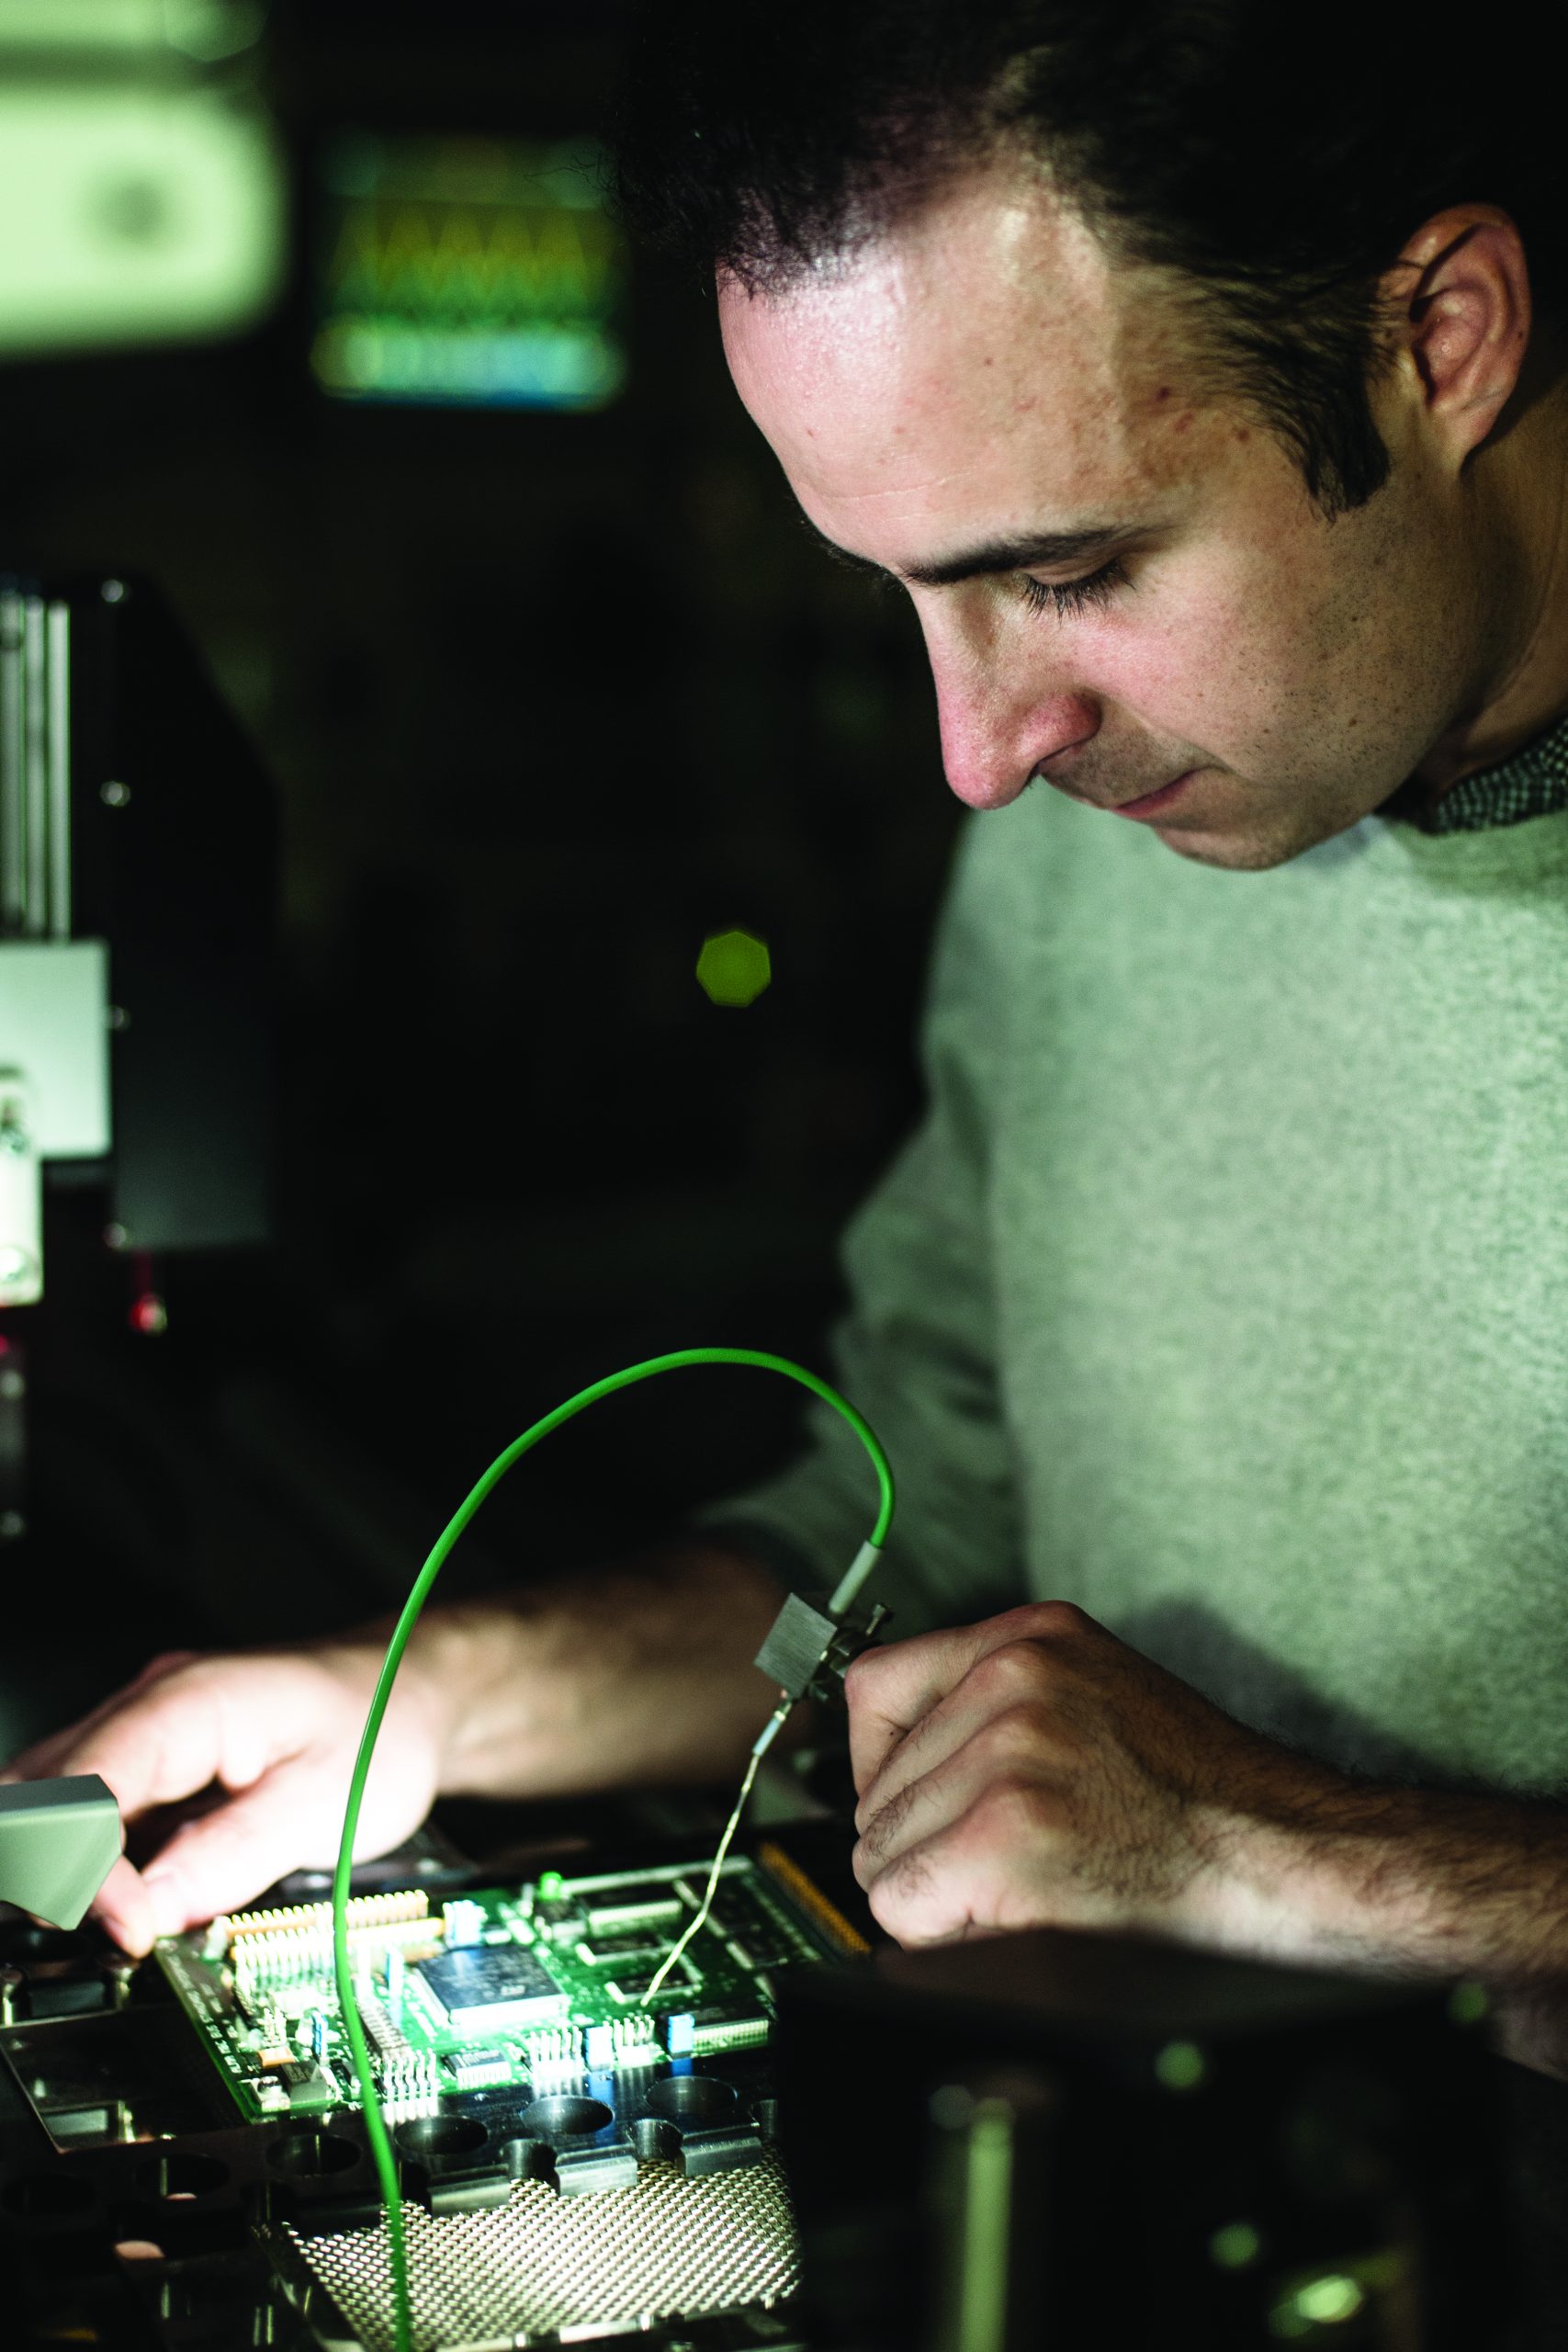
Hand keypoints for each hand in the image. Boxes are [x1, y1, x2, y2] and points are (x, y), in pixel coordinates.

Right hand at [0, 1640, 452, 1955]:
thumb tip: (148, 1916)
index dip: (86, 1871)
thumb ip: (229, 1860)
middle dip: (49, 1870)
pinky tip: (135, 1901)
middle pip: (40, 1791)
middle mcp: (148, 1707)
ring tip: (123, 1924)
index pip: (85, 1788)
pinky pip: (88, 1814)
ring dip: (66, 1871)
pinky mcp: (151, 1765)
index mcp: (186, 1702)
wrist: (410, 1695)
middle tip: (104, 1933)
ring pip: (50, 1803)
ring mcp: (142, 1732)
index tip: (130, 1930)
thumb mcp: (324, 1805)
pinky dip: (94, 1865)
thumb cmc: (379, 1729)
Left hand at [846, 1601, 1330, 1947]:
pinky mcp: (1005, 1836)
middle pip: (876, 1787)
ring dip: (937, 1892)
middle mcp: (1014, 1679)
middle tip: (1004, 1865)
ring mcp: (1008, 1755)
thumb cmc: (1210, 1800)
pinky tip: (1018, 1916)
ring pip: (880, 1851)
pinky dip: (944, 1931)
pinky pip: (902, 1903)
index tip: (916, 1801)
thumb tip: (897, 1754)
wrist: (1287, 1862)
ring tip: (1026, 1887)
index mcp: (1033, 1636)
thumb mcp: (1101, 1695)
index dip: (887, 1765)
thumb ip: (1006, 1699)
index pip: (876, 1687)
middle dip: (922, 1842)